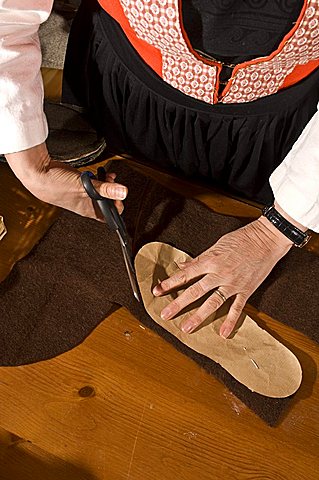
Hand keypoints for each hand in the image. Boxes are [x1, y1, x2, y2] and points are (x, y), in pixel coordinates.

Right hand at [5, 143, 126, 220]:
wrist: (39, 174)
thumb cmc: (57, 186)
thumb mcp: (86, 187)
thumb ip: (106, 189)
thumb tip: (123, 192)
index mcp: (89, 210)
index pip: (109, 216)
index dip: (118, 207)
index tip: (119, 196)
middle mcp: (87, 204)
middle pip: (107, 202)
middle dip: (114, 192)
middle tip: (114, 184)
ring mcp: (83, 194)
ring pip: (101, 191)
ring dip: (107, 184)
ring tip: (108, 176)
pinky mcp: (79, 184)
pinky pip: (93, 183)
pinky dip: (99, 178)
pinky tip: (99, 173)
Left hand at [153, 218, 293, 337]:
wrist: (267, 240)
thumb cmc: (242, 239)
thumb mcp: (217, 245)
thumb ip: (199, 258)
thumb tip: (183, 265)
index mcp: (211, 260)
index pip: (185, 275)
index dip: (169, 283)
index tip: (157, 291)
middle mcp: (219, 274)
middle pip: (195, 291)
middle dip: (178, 304)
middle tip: (165, 315)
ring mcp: (233, 284)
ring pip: (212, 303)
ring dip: (198, 316)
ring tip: (186, 328)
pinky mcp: (246, 290)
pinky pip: (237, 308)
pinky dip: (230, 321)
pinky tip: (223, 333)